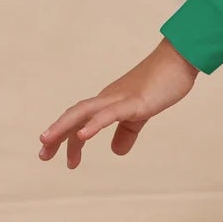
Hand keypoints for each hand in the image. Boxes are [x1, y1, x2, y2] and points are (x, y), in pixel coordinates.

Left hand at [39, 40, 199, 168]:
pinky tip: (82, 136)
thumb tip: (116, 152)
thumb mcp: (143, 113)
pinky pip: (109, 114)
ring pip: (83, 112)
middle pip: (74, 115)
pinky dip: (93, 124)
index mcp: (109, 102)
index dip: (69, 140)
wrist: (180, 60)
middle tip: (42, 155)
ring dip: (63, 127)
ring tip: (47, 142)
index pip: (81, 121)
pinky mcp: (134, 101)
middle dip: (56, 135)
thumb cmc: (164, 83)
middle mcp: (108, 98)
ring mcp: (119, 98)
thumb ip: (128, 132)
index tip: (65, 161)